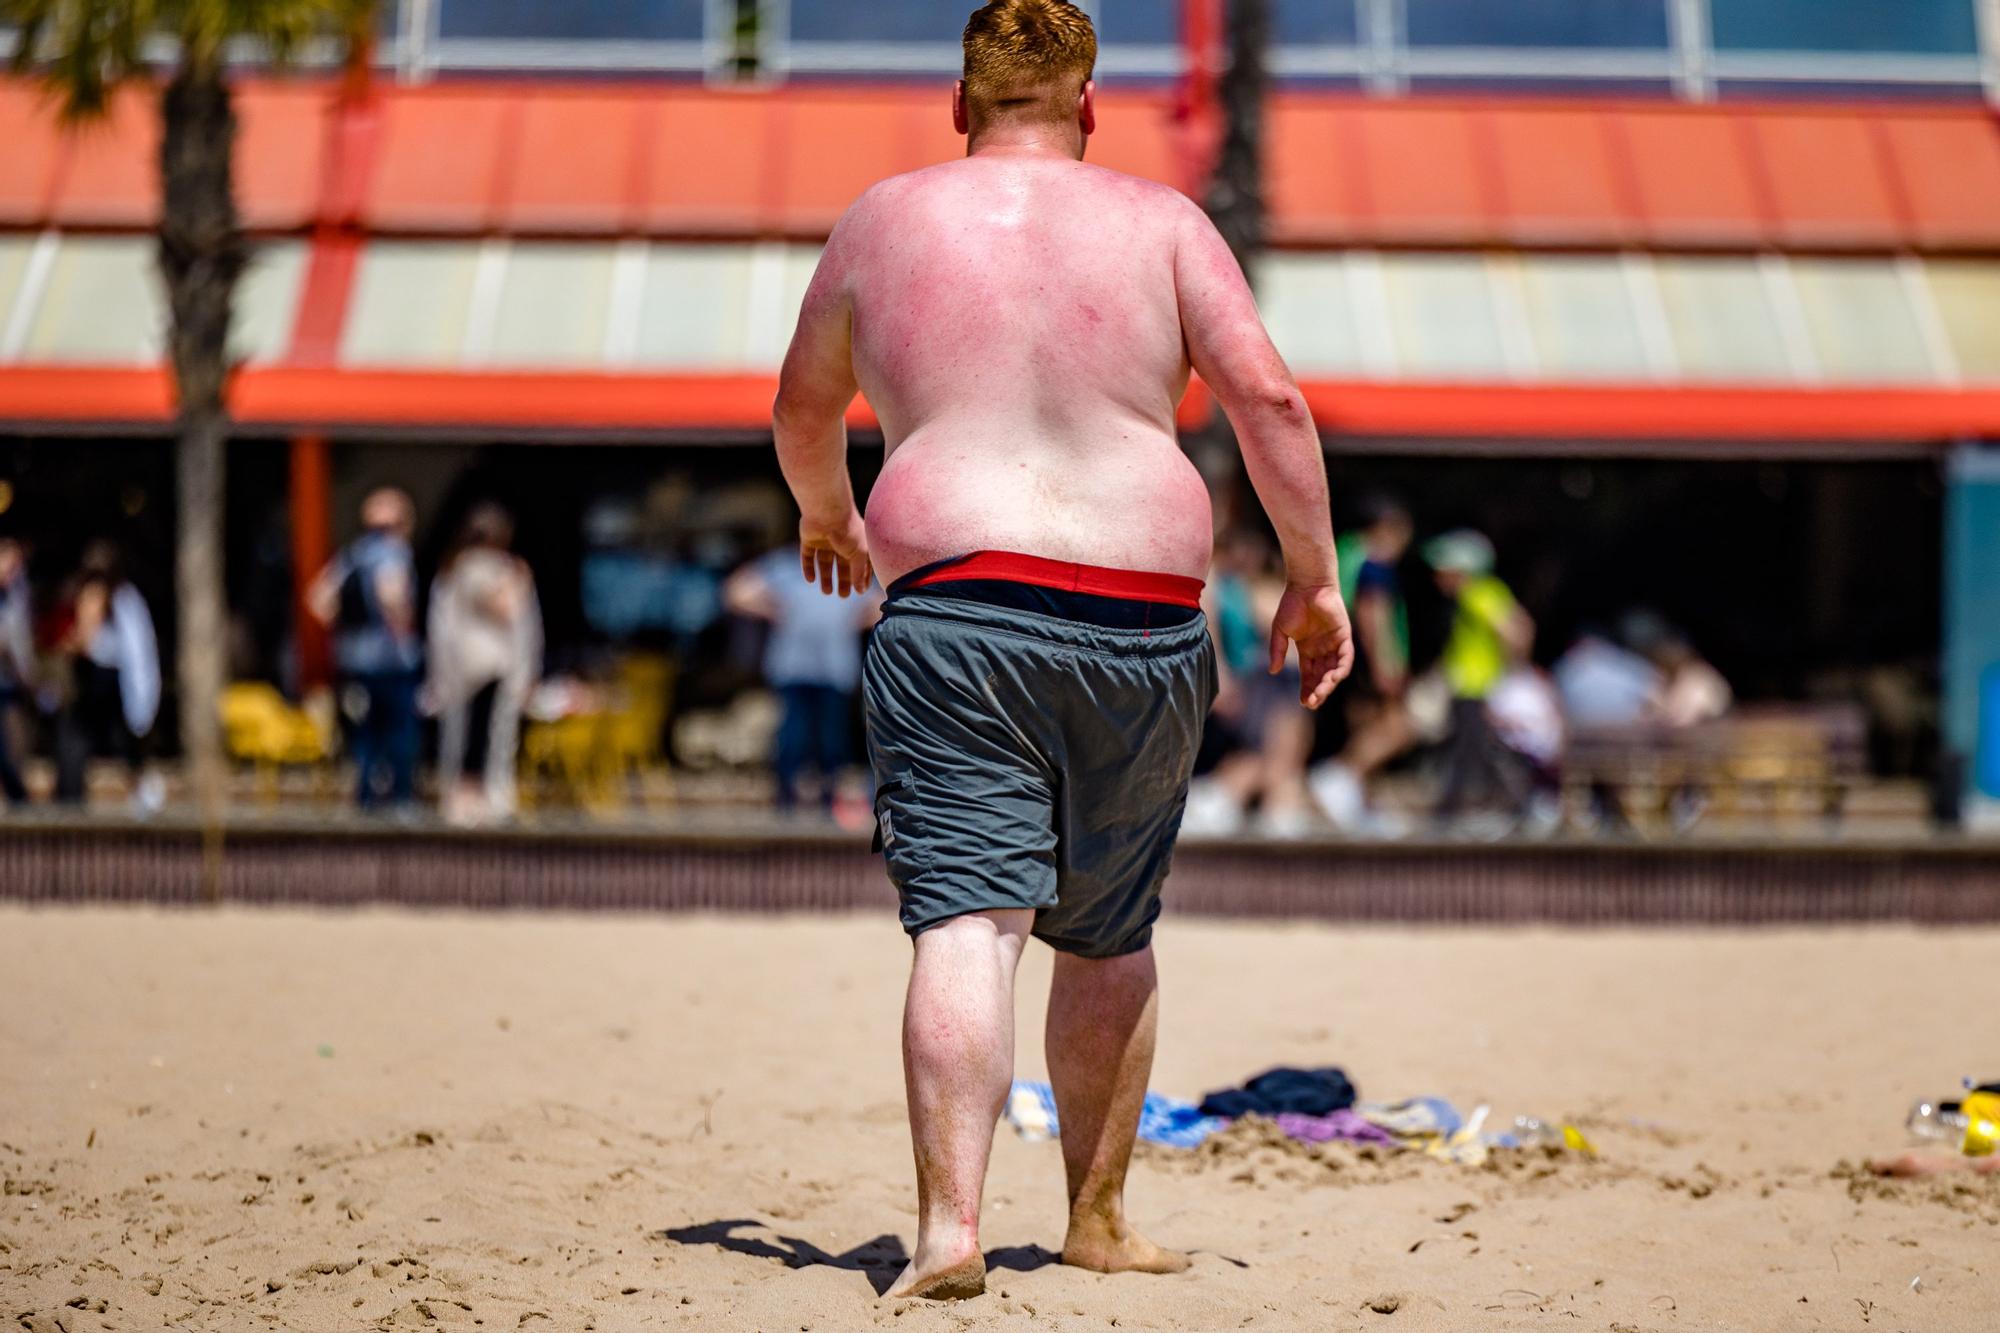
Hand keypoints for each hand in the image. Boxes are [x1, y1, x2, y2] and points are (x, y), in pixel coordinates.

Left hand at [799, 509, 871, 596]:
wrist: (827, 512)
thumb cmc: (848, 531)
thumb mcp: (860, 554)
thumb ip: (859, 573)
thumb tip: (860, 591)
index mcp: (857, 542)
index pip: (860, 563)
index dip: (861, 577)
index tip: (860, 591)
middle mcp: (841, 541)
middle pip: (841, 565)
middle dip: (843, 580)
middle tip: (843, 596)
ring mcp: (824, 540)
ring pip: (824, 562)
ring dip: (825, 577)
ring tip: (827, 592)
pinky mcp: (809, 539)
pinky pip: (807, 556)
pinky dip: (808, 568)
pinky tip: (811, 580)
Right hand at [1268, 583, 1353, 710]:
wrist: (1306, 585)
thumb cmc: (1292, 604)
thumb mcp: (1280, 630)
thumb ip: (1278, 650)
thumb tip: (1273, 671)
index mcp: (1308, 650)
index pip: (1309, 675)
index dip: (1306, 689)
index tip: (1303, 702)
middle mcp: (1322, 650)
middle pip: (1322, 676)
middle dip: (1318, 691)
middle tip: (1312, 702)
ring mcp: (1334, 643)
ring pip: (1335, 670)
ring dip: (1328, 683)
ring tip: (1320, 693)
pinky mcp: (1344, 636)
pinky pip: (1346, 657)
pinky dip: (1341, 668)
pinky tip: (1333, 678)